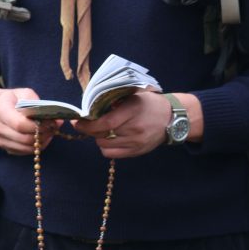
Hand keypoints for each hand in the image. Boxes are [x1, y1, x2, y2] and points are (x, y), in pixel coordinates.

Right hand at [0, 88, 59, 154]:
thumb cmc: (14, 99)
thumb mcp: (24, 93)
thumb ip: (37, 104)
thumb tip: (53, 117)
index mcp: (0, 110)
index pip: (20, 124)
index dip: (38, 126)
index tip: (52, 122)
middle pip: (24, 138)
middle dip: (43, 134)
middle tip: (55, 127)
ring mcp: (0, 139)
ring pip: (26, 147)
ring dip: (42, 141)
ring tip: (51, 132)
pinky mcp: (6, 148)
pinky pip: (25, 151)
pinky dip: (37, 146)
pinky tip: (43, 137)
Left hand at [73, 90, 202, 158]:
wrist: (172, 119)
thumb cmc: (149, 104)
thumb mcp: (133, 95)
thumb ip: (113, 101)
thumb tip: (89, 108)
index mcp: (133, 110)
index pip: (105, 123)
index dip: (87, 125)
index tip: (77, 122)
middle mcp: (134, 129)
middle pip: (102, 135)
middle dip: (91, 130)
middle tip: (88, 123)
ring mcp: (136, 143)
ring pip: (104, 145)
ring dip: (99, 137)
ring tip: (104, 129)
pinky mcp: (136, 152)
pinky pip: (112, 154)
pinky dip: (106, 147)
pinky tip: (110, 138)